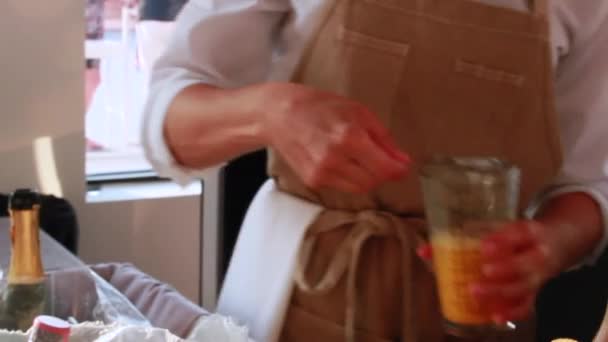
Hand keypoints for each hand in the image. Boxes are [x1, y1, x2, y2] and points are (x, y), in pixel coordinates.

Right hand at [260, 83, 409, 193]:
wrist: (280, 114)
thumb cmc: (320, 107)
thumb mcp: (359, 112)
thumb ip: (384, 139)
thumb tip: (403, 161)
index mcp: (350, 137)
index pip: (385, 168)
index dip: (399, 170)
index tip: (403, 167)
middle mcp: (335, 159)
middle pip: (374, 181)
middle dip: (381, 172)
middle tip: (378, 158)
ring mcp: (322, 173)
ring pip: (359, 188)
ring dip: (365, 177)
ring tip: (357, 157)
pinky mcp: (313, 181)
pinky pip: (342, 186)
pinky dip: (347, 177)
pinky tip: (338, 160)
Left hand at [417, 220, 561, 322]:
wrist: (552, 243)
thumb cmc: (514, 236)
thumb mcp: (498, 228)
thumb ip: (463, 236)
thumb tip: (424, 250)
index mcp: (528, 232)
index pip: (519, 233)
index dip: (503, 240)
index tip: (484, 246)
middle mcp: (537, 254)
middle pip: (525, 263)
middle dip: (504, 268)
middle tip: (483, 271)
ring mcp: (538, 276)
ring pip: (524, 286)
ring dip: (500, 292)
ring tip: (475, 292)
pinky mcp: (535, 292)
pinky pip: (527, 304)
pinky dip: (512, 312)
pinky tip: (494, 316)